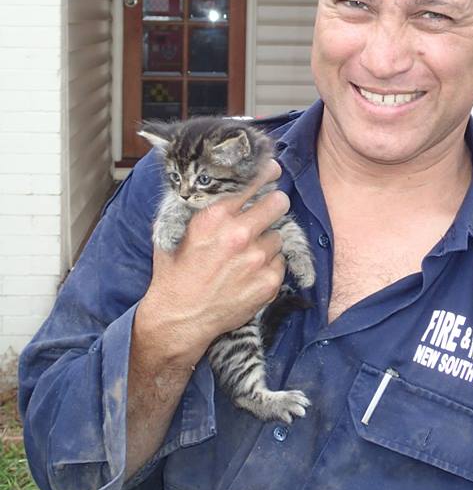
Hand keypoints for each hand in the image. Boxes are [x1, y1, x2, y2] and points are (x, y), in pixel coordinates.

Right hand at [136, 160, 288, 365]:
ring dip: (268, 239)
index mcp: (215, 216)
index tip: (272, 170)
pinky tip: (251, 272)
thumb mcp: (178, 231)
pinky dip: (270, 264)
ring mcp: (257, 259)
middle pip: (279, 202)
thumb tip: (219, 185)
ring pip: (279, 234)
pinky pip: (281, 261)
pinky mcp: (269, 282)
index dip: (266, 173)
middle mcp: (239, 234)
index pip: (254, 181)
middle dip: (274, 204)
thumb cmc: (175, 273)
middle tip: (268, 210)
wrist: (180, 319)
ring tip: (249, 252)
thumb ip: (200, 206)